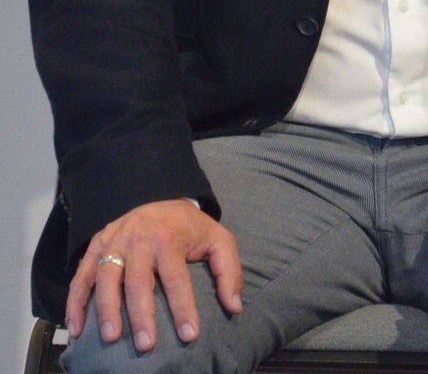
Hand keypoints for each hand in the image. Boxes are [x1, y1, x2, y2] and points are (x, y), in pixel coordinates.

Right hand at [66, 199, 242, 351]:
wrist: (160, 199)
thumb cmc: (189, 228)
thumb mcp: (218, 239)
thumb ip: (230, 270)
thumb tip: (234, 307)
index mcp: (170, 238)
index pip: (177, 278)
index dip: (183, 308)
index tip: (189, 335)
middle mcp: (139, 239)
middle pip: (138, 281)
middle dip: (142, 315)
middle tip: (147, 345)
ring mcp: (114, 242)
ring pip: (106, 277)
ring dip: (106, 309)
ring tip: (111, 337)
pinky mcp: (96, 246)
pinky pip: (81, 275)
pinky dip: (75, 302)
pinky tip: (77, 329)